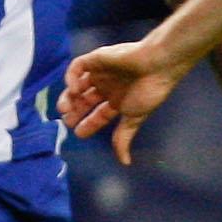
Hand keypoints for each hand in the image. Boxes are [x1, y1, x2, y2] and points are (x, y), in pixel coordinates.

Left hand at [61, 41, 184, 164]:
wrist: (156, 64)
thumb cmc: (148, 91)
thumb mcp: (134, 118)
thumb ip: (124, 138)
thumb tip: (125, 162)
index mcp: (119, 100)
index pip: (99, 114)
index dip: (88, 123)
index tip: (78, 133)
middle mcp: (108, 86)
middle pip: (85, 100)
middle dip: (75, 111)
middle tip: (67, 120)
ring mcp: (101, 72)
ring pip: (78, 84)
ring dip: (69, 96)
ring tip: (65, 108)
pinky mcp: (96, 58)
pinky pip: (78, 67)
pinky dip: (71, 78)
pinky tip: (73, 89)